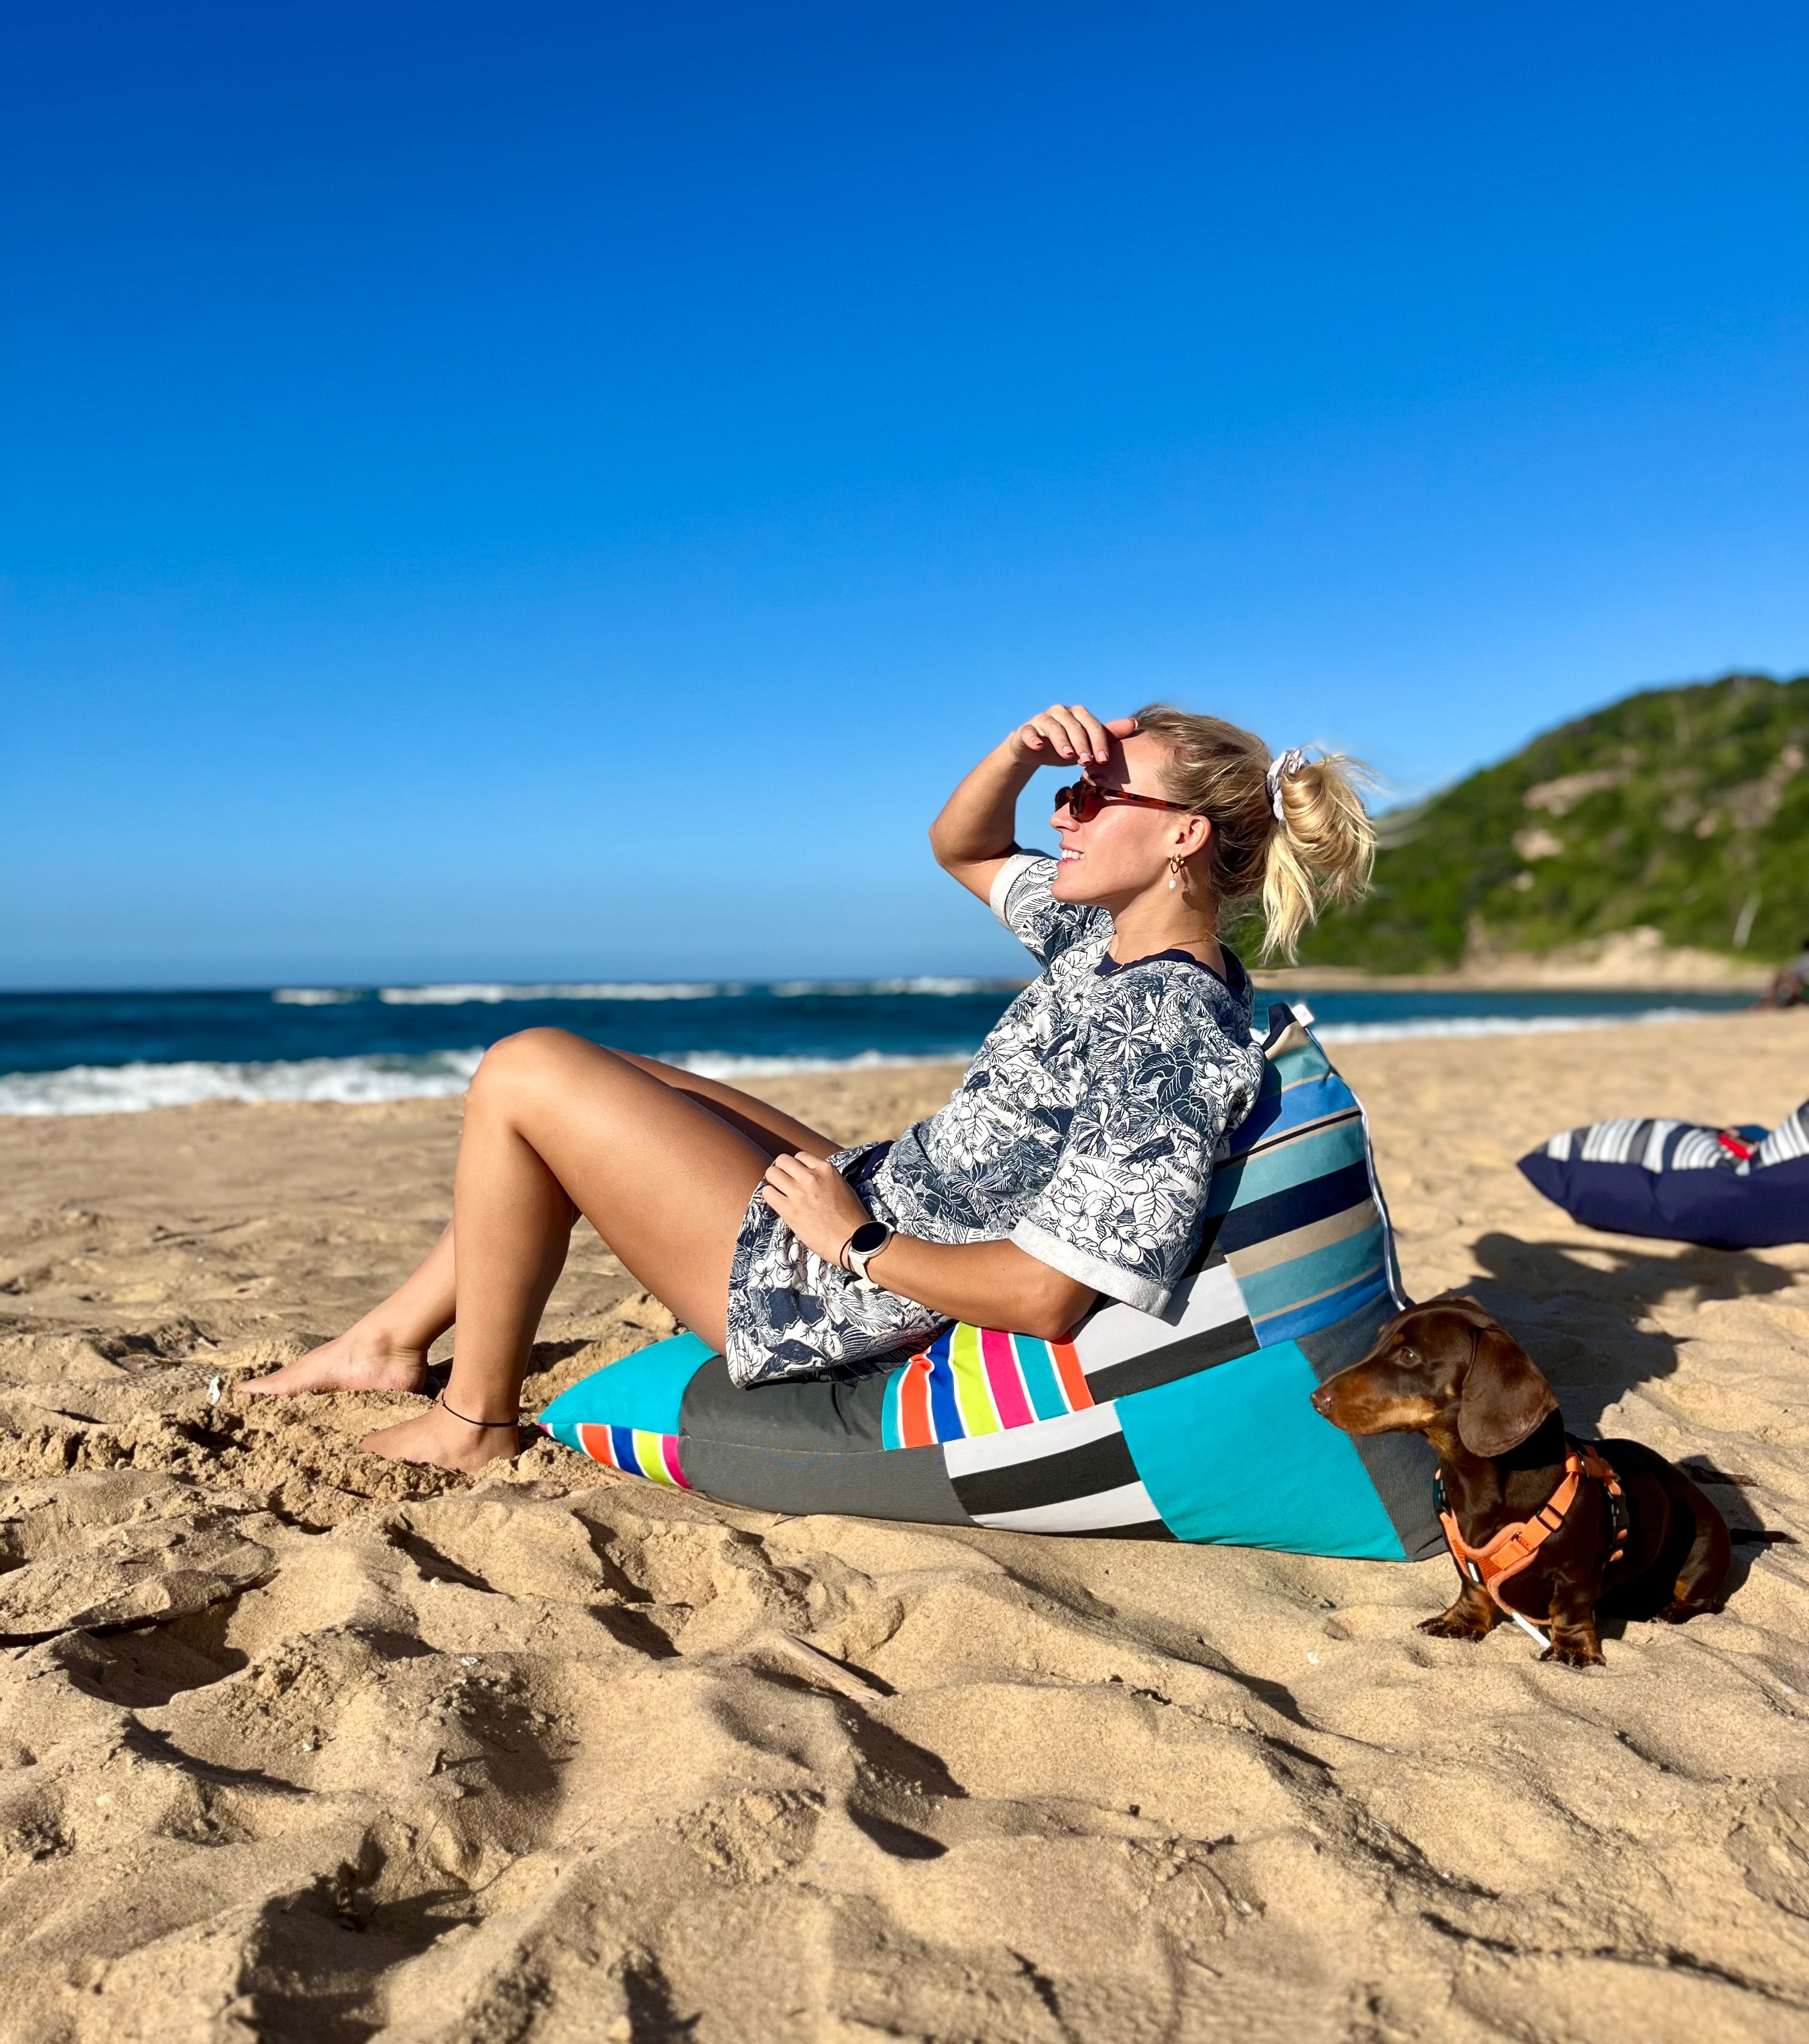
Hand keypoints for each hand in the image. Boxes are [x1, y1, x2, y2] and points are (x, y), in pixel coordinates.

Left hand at [760, 1152, 874, 1267]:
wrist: (852, 1240)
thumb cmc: (850, 1217)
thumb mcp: (841, 1186)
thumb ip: (824, 1178)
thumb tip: (807, 1177)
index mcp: (826, 1169)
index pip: (800, 1156)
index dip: (796, 1167)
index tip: (797, 1176)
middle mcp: (811, 1177)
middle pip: (782, 1161)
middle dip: (781, 1170)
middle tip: (784, 1183)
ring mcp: (799, 1192)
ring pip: (772, 1173)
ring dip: (773, 1182)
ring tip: (778, 1192)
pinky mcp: (789, 1210)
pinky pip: (767, 1193)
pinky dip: (770, 1196)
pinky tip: (777, 1203)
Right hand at [1007, 703, 1139, 768]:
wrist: (1033, 751)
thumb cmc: (1064, 746)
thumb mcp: (1086, 743)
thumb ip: (1107, 734)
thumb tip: (1133, 723)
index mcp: (1077, 714)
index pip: (1092, 725)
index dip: (1099, 741)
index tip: (1104, 760)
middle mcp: (1060, 712)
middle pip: (1074, 725)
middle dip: (1082, 743)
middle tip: (1087, 762)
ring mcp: (1041, 719)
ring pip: (1053, 727)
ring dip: (1062, 741)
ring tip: (1068, 756)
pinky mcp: (1025, 730)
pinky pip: (1028, 732)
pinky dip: (1032, 738)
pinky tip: (1037, 747)